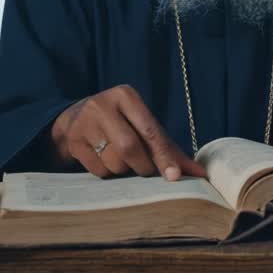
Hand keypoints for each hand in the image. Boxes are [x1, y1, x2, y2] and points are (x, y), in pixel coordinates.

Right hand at [49, 84, 205, 180]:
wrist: (73, 120)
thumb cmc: (119, 124)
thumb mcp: (141, 126)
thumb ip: (168, 148)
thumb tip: (199, 173)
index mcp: (126, 96)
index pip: (150, 130)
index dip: (163, 155)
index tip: (174, 176)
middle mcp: (103, 105)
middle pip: (129, 148)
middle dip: (142, 166)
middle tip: (145, 170)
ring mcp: (85, 123)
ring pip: (114, 162)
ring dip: (123, 170)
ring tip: (119, 159)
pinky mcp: (73, 141)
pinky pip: (98, 170)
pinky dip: (107, 173)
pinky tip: (103, 160)